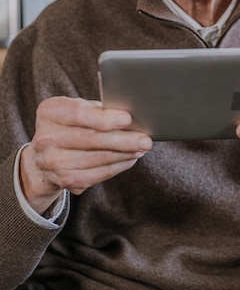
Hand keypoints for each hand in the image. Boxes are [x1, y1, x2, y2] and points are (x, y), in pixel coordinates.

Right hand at [20, 96, 151, 214]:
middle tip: (145, 139)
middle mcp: (46, 138)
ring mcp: (53, 162)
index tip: (127, 119)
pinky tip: (130, 159)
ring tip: (141, 148)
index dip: (104, 118)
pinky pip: (97, 175)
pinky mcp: (65, 180)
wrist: (43, 157)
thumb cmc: (69, 125)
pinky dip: (118, 166)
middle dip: (123, 140)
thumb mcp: (76, 109)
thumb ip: (97, 109)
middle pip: (91, 139)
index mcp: (50, 112)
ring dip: (124, 154)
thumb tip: (131, 113)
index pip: (79, 114)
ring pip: (97, 158)